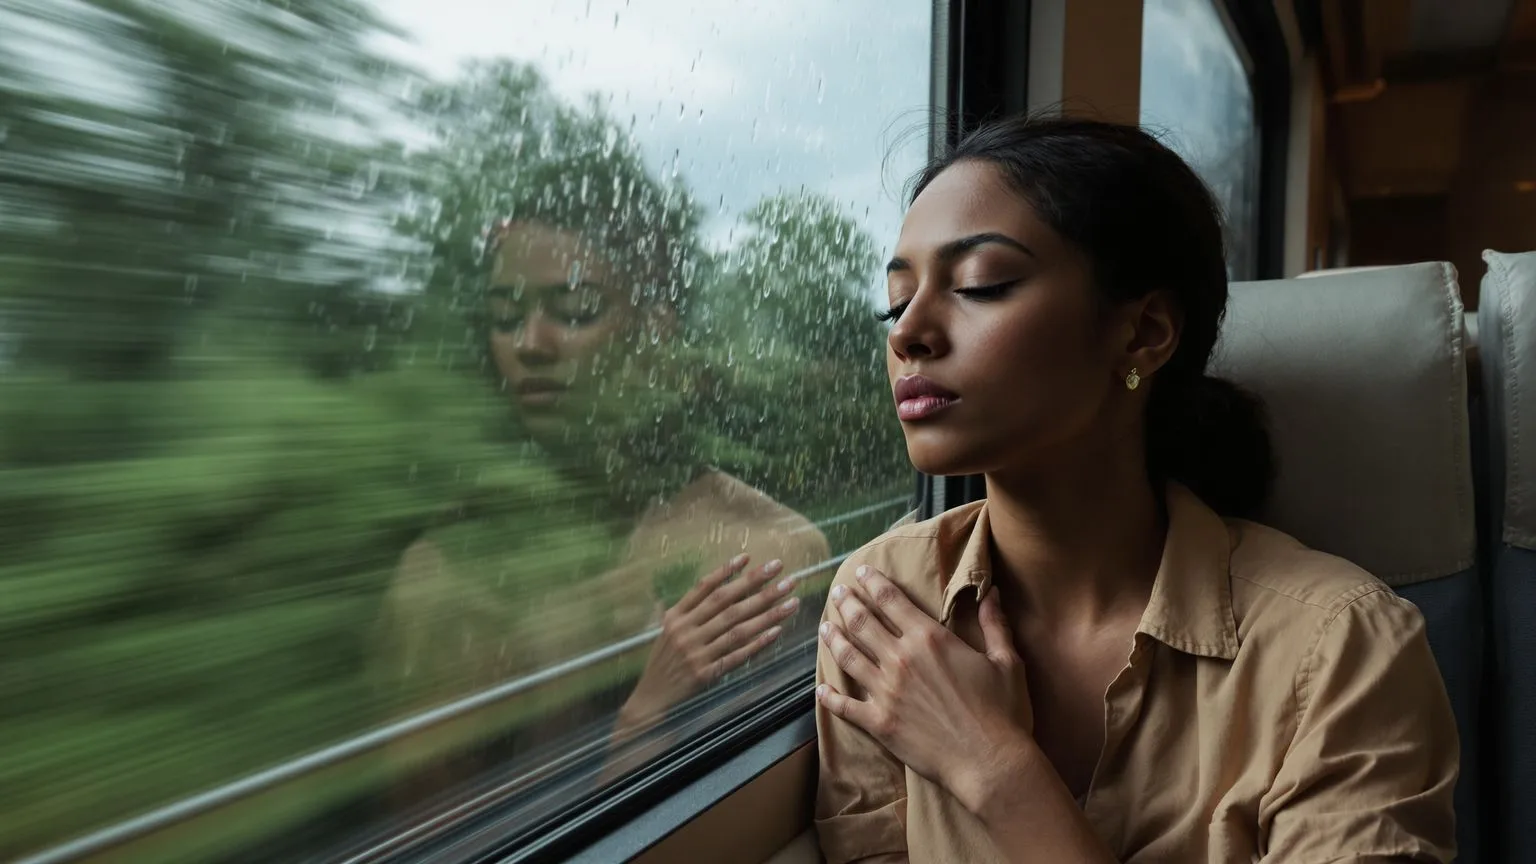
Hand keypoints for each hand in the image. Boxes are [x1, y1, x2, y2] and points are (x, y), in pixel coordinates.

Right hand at [619, 554, 799, 730]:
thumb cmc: (663, 662)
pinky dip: (757, 643)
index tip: (749, 557)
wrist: (650, 698)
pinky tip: (777, 632)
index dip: (727, 571)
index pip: (705, 588)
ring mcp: (696, 652)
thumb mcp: (666, 631)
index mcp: (676, 616)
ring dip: (767, 613)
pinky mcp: (705, 673)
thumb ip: (686, 609)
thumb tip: (709, 584)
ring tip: (791, 600)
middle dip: (757, 584)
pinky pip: (736, 655)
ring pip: (737, 627)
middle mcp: (686, 631)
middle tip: (781, 570)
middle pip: (726, 602)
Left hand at [816, 566, 1032, 808]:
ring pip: (848, 656)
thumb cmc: (1003, 712)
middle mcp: (901, 659)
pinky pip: (845, 705)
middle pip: (862, 622)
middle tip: (836, 593)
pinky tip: (820, 688)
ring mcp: (886, 692)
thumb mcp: (1006, 662)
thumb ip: (994, 624)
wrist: (990, 762)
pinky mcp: (879, 722)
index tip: (860, 572)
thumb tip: (990, 592)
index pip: (891, 600)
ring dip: (832, 638)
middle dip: (846, 603)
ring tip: (824, 627)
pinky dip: (829, 696)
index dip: (872, 582)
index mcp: (929, 639)